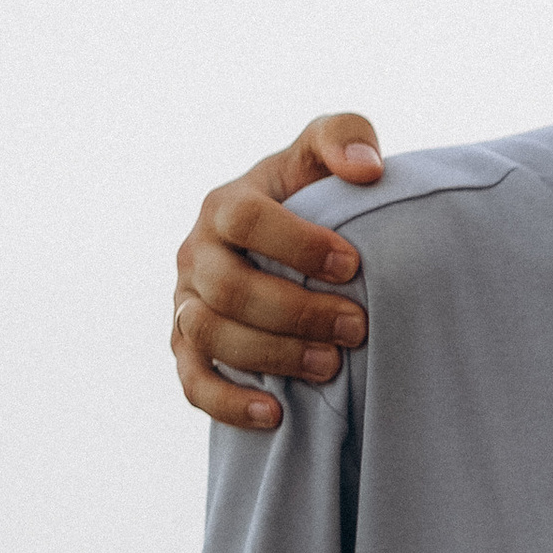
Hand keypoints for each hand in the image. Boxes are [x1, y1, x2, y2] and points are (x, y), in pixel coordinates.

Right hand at [172, 114, 386, 428]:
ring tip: (331, 367)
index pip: (244, 219)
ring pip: (211, 335)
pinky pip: (193, 381)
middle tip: (356, 326)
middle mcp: (197, 253)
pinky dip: (228, 402)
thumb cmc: (313, 197)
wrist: (289, 247)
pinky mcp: (188, 348)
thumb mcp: (324, 155)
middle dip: (296, 312)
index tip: (352, 265)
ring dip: (272, 355)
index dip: (296, 244)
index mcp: (226, 204)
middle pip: (230, 288)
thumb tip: (366, 169)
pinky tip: (275, 416)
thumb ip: (344, 136)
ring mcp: (187, 303)